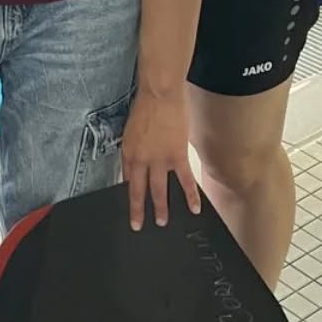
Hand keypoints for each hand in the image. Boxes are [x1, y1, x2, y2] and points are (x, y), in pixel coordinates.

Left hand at [121, 88, 199, 230]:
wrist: (159, 95)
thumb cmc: (145, 108)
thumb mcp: (131, 131)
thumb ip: (135, 149)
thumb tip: (138, 162)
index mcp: (128, 152)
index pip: (127, 179)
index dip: (129, 194)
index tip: (131, 207)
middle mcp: (141, 159)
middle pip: (139, 190)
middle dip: (140, 210)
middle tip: (140, 225)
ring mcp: (160, 160)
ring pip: (159, 190)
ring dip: (162, 208)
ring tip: (163, 222)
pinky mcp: (178, 156)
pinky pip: (185, 180)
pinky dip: (190, 196)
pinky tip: (194, 208)